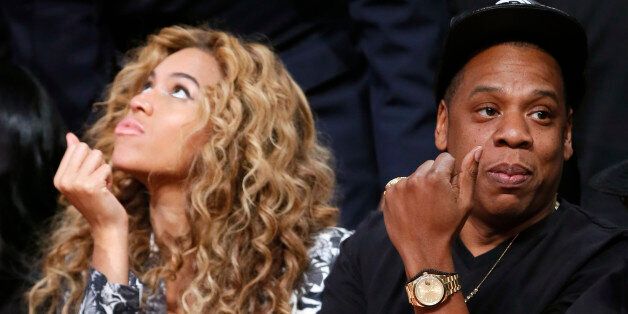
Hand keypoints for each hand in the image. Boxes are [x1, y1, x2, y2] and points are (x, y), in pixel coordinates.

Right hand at [54, 132, 129, 283]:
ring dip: (104, 170)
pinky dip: (110, 178)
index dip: (89, 159)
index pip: (76, 147)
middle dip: (97, 161)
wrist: (106, 225)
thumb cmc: (98, 200)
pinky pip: (107, 167)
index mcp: (58, 178)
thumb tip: (70, 135)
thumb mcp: (82, 177)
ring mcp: (75, 183)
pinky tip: (106, 192)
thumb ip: (75, 157)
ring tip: (101, 186)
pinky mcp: (90, 186)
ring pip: (97, 155)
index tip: (89, 177)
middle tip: (97, 180)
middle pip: (86, 148)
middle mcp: (63, 180)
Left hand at [382, 146, 481, 274]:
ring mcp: (399, 186)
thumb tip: (477, 149)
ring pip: (414, 175)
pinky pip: (400, 184)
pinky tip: (411, 209)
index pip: (445, 158)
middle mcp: (415, 178)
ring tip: (423, 206)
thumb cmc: (448, 227)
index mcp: (435, 178)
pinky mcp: (388, 194)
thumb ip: (469, 173)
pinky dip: (405, 193)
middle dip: (434, 176)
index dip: (450, 173)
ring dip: (419, 185)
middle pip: (428, 165)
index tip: (449, 189)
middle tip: (436, 200)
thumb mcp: (465, 202)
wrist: (424, 250)